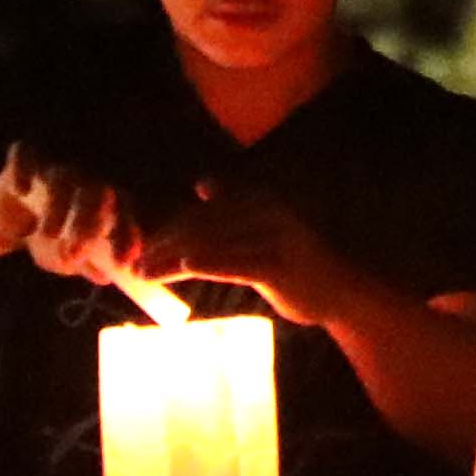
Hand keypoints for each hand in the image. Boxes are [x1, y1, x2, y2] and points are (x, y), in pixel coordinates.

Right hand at [15, 163, 156, 295]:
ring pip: (63, 180)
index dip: (126, 237)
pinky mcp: (24, 162)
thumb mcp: (68, 258)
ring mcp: (54, 171)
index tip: (123, 262)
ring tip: (48, 234)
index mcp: (106, 205)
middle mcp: (84, 183)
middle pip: (97, 193)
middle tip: (77, 252)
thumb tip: (105, 275)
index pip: (123, 217)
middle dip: (89, 222)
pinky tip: (22, 189)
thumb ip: (88, 265)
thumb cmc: (53, 237)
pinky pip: (25, 157)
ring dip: (58, 206)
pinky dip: (24, 169)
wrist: (12, 216)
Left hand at [128, 182, 342, 322]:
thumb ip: (236, 206)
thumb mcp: (266, 228)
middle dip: (163, 244)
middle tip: (132, 263)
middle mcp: (266, 211)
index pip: (203, 213)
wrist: (343, 292)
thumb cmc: (300, 264)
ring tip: (144, 272)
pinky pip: (236, 263)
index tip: (139, 248)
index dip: (168, 229)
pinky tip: (186, 266)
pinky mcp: (279, 265)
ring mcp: (274, 237)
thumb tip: (202, 183)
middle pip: (202, 225)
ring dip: (172, 257)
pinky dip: (209, 262)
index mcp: (260, 199)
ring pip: (213, 243)